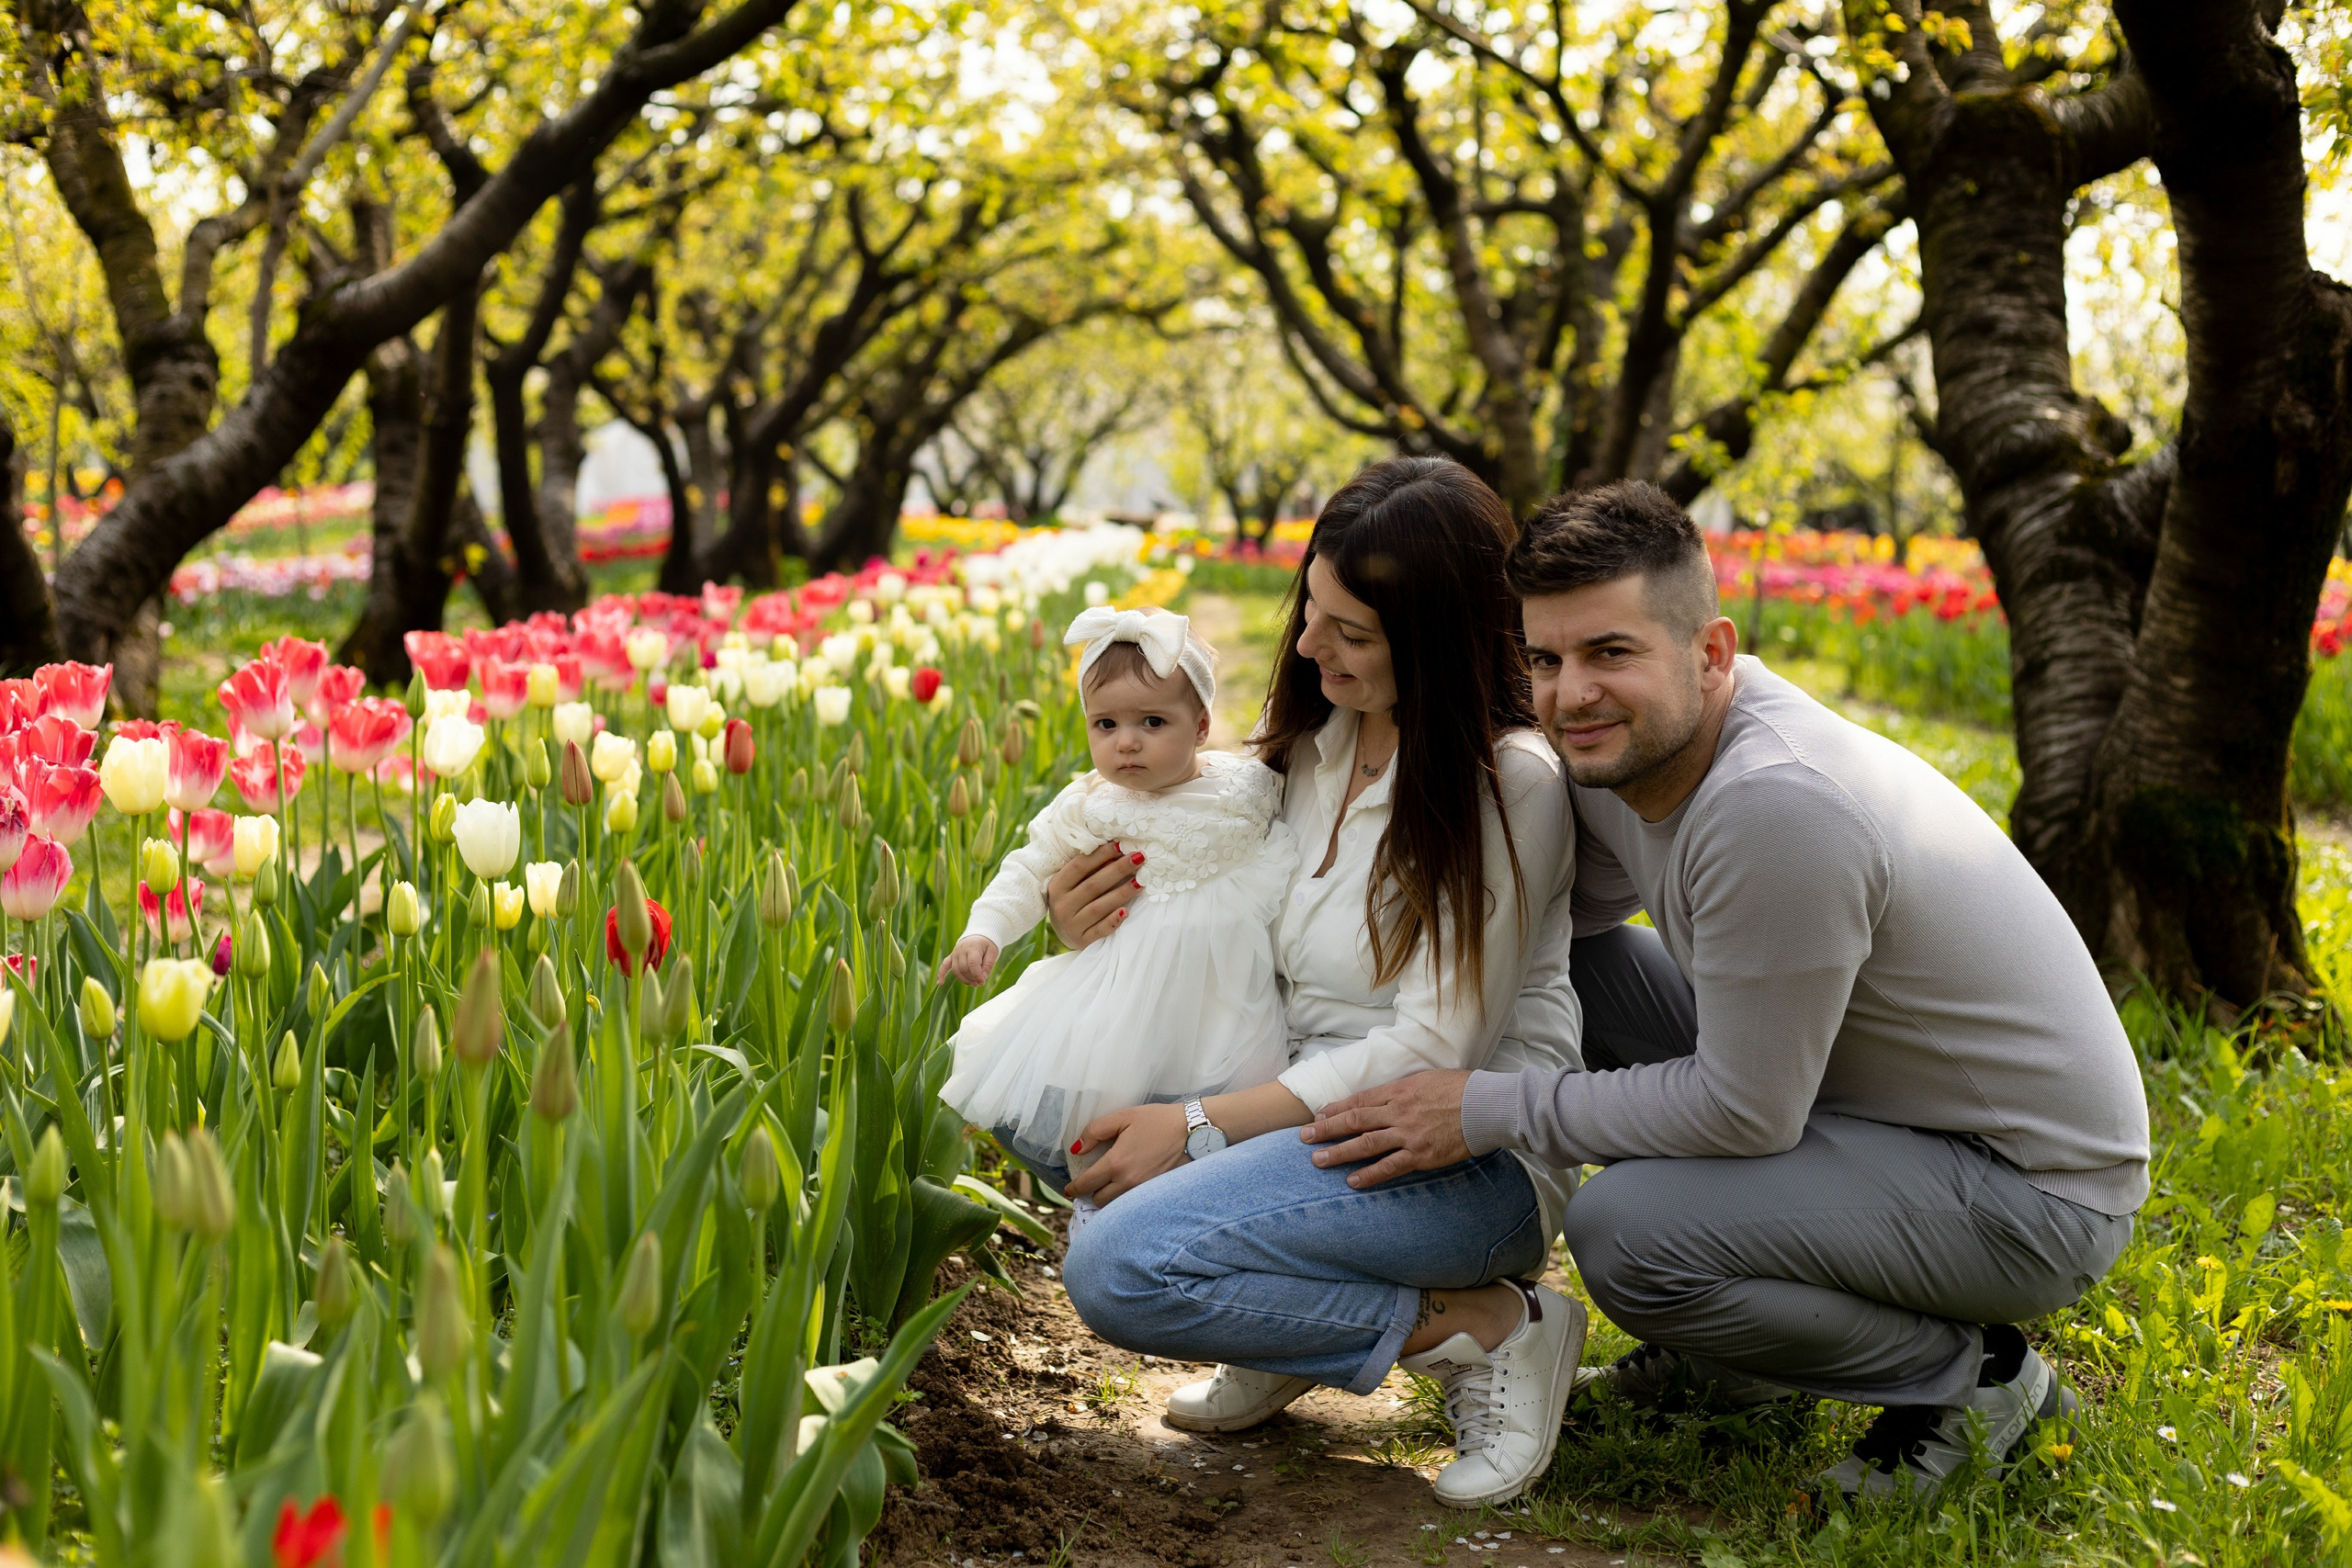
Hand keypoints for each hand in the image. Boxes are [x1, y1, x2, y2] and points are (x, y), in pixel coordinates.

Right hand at [937, 936, 998, 985]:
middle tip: (980, 982)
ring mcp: (954, 953)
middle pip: (964, 969)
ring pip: (956, 971)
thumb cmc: (987, 944)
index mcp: (972, 947)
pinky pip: (944, 965)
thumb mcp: (992, 952)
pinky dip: (941, 974)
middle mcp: (961, 950)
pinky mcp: (951, 957)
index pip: (972, 964)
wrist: (978, 935)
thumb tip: (983, 977)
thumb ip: (989, 964)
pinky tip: (940, 983)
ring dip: (964, 980)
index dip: (977, 975)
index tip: (982, 983)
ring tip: (974, 984)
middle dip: (972, 978)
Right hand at [1046, 840, 1143, 948]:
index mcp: (1057, 886)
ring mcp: (1070, 925)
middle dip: (1118, 870)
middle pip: (1093, 885)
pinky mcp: (1081, 941)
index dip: (1101, 854)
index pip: (1080, 866)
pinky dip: (1113, 921)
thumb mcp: (1075, 884)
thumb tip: (1118, 849)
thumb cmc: (1075, 900)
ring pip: (1098, 907)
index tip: (1122, 845)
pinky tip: (1126, 911)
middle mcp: (1061, 905)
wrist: (1066, 933)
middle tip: (1138, 858)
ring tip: (1140, 882)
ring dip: (1121, 893)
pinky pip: (1099, 930)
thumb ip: (1091, 869)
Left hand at [1065, 1101, 1189, 1204]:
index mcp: (1116, 1163)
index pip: (1087, 1184)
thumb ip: (1095, 1131)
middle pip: (1099, 1200)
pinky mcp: (1156, 1193)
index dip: (1074, 1188)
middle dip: (1092, 1193)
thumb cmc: (1158, 1120)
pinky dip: (1126, 1199)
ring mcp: (1144, 1191)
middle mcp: (1128, 1183)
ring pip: (1117, 1205)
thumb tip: (1077, 1149)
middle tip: (1092, 1184)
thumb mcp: (1123, 1117)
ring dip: (1109, 1198)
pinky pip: (1134, 1203)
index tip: (1069, 1189)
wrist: (1193, 1131)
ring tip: (1109, 1186)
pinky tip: (1128, 1187)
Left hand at [1300, 1070, 1474, 1188]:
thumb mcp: (1425, 1078)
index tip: (1317, 1116)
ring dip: (1339, 1152)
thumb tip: (1384, 1096)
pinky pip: (1390, 1166)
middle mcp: (1398, 1111)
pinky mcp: (1421, 1154)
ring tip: (1318, 1160)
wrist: (1485, 1105)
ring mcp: (1408, 1134)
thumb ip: (1402, 1089)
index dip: (1335, 1109)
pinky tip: (1352, 1180)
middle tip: (1304, 1137)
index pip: (1358, 1100)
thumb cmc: (1460, 1088)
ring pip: (1365, 1144)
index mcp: (1398, 1090)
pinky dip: (1369, 1174)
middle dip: (1326, 1129)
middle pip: (1354, 1120)